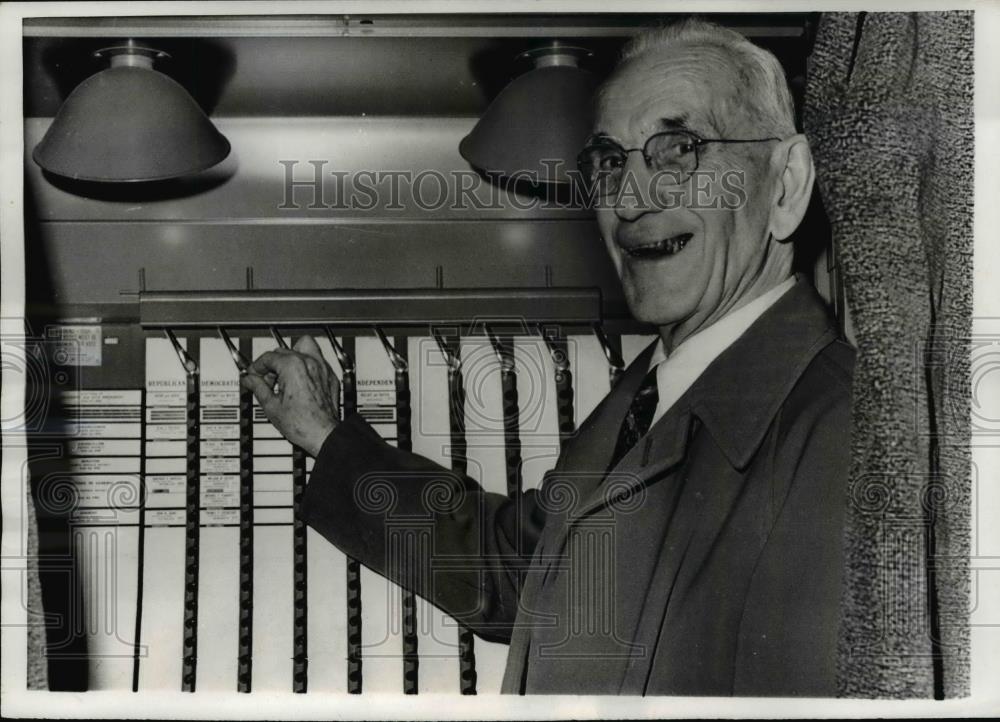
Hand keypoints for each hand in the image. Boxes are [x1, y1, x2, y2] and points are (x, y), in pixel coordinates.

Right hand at [241, 335, 340, 455]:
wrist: (323, 434)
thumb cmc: (301, 423)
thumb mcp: (271, 406)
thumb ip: (258, 388)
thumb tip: (249, 380)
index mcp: (293, 366)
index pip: (268, 357)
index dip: (257, 366)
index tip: (253, 375)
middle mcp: (309, 362)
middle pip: (284, 351)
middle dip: (272, 364)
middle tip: (267, 380)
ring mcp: (322, 368)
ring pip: (305, 346)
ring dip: (292, 355)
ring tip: (285, 372)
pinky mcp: (330, 376)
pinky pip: (318, 360)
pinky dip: (307, 364)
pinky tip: (301, 380)